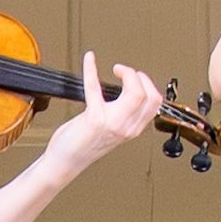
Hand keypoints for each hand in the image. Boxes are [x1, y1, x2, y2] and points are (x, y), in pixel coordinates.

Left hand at [42, 54, 168, 180]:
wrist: (66, 161)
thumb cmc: (84, 145)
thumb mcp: (114, 131)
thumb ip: (125, 115)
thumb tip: (128, 93)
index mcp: (132, 130)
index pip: (154, 102)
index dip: (148, 83)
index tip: (136, 76)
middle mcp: (126, 128)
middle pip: (148, 95)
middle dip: (139, 76)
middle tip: (125, 72)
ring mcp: (112, 123)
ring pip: (135, 92)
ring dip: (127, 73)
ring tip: (118, 69)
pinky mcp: (94, 118)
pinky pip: (95, 87)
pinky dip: (91, 69)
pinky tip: (89, 60)